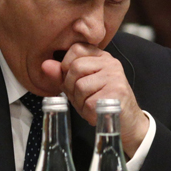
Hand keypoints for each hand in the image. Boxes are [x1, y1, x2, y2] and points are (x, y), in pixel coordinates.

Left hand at [41, 43, 148, 157]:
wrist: (125, 122)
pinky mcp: (116, 94)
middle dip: (71, 86)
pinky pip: (89, 102)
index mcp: (101, 57)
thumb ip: (61, 74)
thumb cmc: (99, 101)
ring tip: (90, 105)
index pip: (76, 49)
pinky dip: (88, 112)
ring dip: (79, 101)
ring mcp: (115, 77)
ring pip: (80, 86)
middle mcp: (110, 63)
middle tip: (81, 97)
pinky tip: (96, 112)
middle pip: (75, 67)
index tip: (73, 80)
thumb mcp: (78, 86)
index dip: (66, 66)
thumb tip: (45, 65)